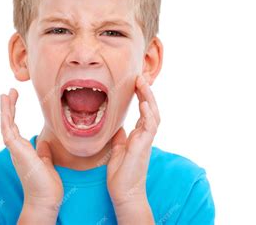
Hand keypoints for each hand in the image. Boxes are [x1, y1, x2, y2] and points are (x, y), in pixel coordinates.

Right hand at [0, 88, 63, 214]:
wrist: (44, 200)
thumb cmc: (46, 185)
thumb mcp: (46, 163)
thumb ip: (43, 152)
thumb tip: (43, 143)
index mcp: (23, 150)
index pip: (15, 128)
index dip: (13, 113)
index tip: (13, 99)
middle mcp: (16, 148)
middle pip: (8, 123)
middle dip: (8, 107)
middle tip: (10, 91)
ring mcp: (15, 150)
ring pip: (6, 125)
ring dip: (6, 109)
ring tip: (6, 94)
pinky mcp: (17, 151)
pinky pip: (8, 132)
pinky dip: (6, 119)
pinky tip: (6, 108)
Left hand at [106, 75, 159, 218]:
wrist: (124, 193)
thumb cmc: (120, 174)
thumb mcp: (117, 149)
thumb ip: (119, 136)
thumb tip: (117, 124)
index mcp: (138, 135)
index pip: (142, 111)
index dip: (140, 96)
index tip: (135, 82)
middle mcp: (144, 135)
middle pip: (150, 108)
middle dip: (146, 92)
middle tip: (139, 76)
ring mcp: (146, 140)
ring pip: (152, 114)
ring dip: (148, 98)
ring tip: (142, 83)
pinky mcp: (143, 147)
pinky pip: (149, 127)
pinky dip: (148, 114)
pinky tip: (144, 103)